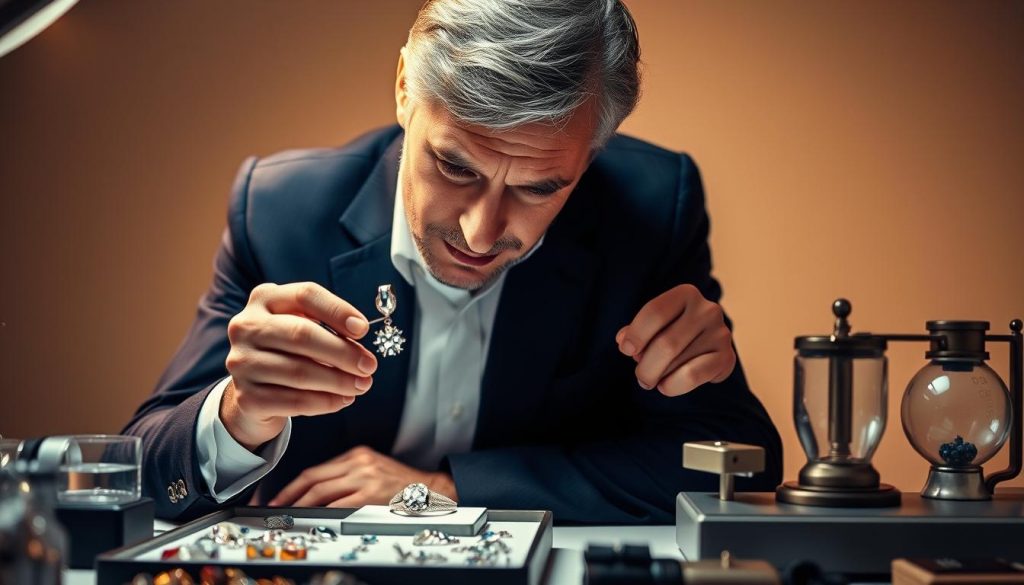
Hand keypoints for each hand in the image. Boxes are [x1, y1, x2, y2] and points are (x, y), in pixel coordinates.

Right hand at [221, 282, 378, 450]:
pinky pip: (294, 401)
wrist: (255, 390)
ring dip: (338, 381)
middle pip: (301, 334)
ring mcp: (242, 362)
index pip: (305, 295)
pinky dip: (324, 402)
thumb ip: (330, 329)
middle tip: (369, 366)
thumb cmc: (289, 351)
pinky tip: (342, 400)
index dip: (337, 310)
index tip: (363, 329)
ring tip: (361, 385)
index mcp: (265, 299)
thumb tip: (359, 347)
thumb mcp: (305, 327)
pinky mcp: (247, 397)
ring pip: (299, 371)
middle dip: (342, 352)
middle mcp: (246, 326)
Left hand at [268, 446, 457, 507]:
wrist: (432, 491)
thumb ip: (347, 477)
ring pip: (321, 492)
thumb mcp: (373, 470)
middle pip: (313, 480)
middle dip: (289, 496)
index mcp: (357, 455)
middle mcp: (359, 462)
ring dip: (299, 506)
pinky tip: (312, 520)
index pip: (315, 470)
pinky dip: (321, 513)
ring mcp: (365, 477)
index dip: (292, 486)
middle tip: (273, 509)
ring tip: (287, 517)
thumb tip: (315, 496)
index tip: (277, 497)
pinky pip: (338, 504)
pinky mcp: (372, 493)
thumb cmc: (402, 486)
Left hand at [615, 284, 735, 395]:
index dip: (636, 334)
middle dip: (646, 366)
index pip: (655, 312)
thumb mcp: (653, 325)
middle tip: (641, 376)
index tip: (626, 350)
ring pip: (677, 363)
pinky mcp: (727, 357)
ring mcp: (720, 333)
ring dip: (658, 377)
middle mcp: (708, 310)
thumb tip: (625, 342)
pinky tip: (666, 385)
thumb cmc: (671, 332)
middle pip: (666, 343)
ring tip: (655, 378)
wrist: (704, 346)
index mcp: (686, 294)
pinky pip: (692, 376)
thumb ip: (636, 331)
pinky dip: (672, 385)